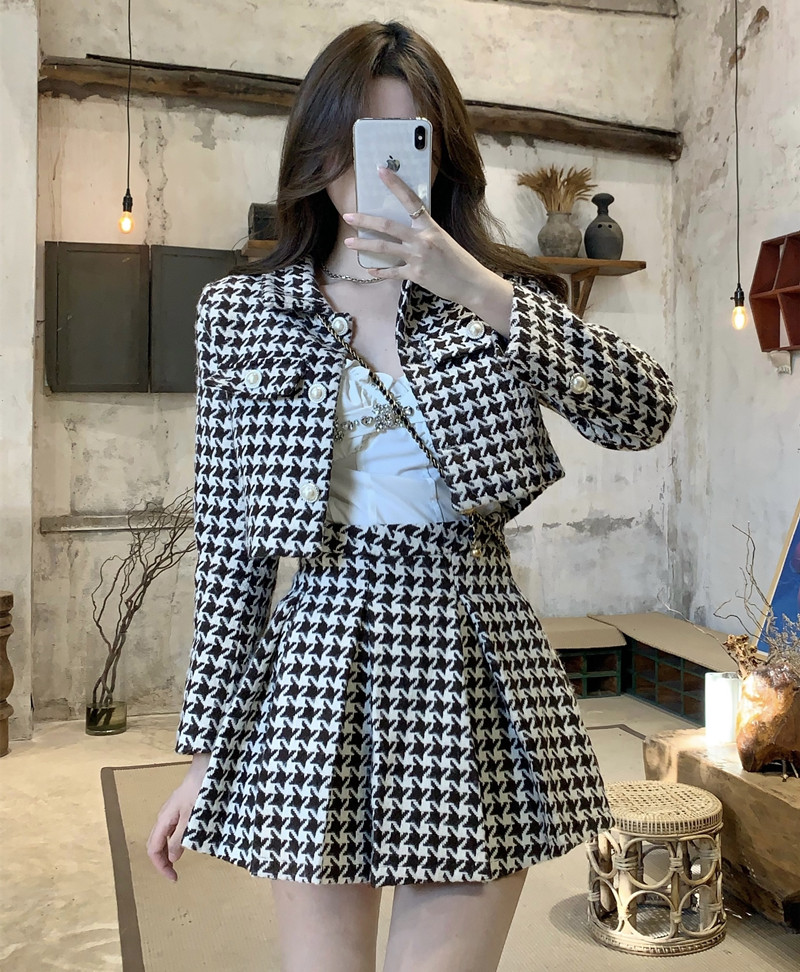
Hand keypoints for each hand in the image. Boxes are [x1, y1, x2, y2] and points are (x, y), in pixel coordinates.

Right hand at [146, 762, 207, 881]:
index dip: (161, 866)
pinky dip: (175, 841)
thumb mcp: (191, 817)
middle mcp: (164, 817)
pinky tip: (185, 843)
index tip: (174, 878)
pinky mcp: (180, 809)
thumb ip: (180, 837)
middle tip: (175, 874)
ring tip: (179, 863)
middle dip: (162, 861)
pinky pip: (173, 829)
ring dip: (168, 852)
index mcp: (163, 820)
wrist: (206, 767)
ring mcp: (172, 812)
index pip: (153, 849)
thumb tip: (172, 858)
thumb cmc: (199, 791)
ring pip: (164, 837)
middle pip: (156, 844)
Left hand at [342, 166, 512, 329]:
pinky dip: (380, 272)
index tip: (381, 171)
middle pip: (387, 226)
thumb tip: (406, 230)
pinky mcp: (415, 275)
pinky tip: (369, 270)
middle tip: (348, 216)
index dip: (395, 185)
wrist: (470, 283)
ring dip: (364, 245)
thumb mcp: (443, 240)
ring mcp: (418, 257)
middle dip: (365, 221)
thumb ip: (424, 233)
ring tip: (348, 243)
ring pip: (384, 248)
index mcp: (430, 227)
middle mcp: (422, 239)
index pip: (410, 200)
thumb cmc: (458, 261)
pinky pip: (392, 272)